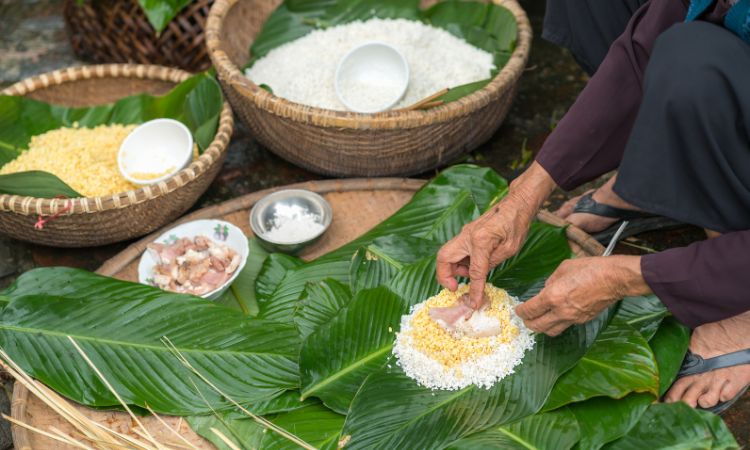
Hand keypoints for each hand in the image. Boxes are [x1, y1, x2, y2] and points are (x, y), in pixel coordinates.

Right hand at [436, 162, 555, 307]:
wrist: (516, 204)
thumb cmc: (517, 224)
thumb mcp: (510, 249)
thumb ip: (492, 263)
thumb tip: (480, 277)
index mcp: (480, 240)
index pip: (474, 271)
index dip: (474, 289)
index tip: (473, 303)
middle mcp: (467, 235)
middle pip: (443, 258)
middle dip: (444, 276)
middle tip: (455, 288)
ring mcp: (465, 233)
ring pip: (448, 255)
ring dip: (454, 269)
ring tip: (471, 275)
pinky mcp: (467, 234)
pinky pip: (456, 251)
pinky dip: (460, 262)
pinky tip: (474, 266)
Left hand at [515, 256, 650, 335]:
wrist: (614, 279)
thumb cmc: (589, 268)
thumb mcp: (563, 268)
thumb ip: (550, 281)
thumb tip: (545, 289)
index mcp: (553, 296)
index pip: (530, 310)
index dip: (521, 311)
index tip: (518, 309)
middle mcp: (561, 311)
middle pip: (538, 326)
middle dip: (528, 323)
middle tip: (525, 317)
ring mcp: (573, 318)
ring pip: (551, 331)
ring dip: (542, 328)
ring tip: (538, 320)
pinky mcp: (583, 320)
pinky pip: (565, 326)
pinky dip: (557, 323)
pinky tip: (557, 315)